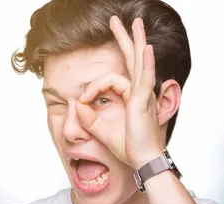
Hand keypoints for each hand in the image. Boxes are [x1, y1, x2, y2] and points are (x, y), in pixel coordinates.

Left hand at [76, 16, 164, 170]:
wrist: (142, 161)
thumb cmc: (129, 148)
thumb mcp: (102, 131)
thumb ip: (89, 118)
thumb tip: (77, 105)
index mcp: (132, 98)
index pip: (111, 80)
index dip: (93, 87)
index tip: (81, 101)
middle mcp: (140, 93)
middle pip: (131, 60)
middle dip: (124, 39)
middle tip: (118, 21)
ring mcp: (143, 95)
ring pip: (139, 62)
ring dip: (136, 41)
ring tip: (134, 22)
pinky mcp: (143, 101)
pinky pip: (145, 78)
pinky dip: (146, 63)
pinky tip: (146, 48)